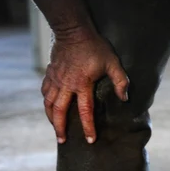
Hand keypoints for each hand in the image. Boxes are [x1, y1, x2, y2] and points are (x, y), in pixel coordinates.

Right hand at [41, 29, 128, 143]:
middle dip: (60, 128)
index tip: (90, 140)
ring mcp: (56, 79)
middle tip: (62, 141)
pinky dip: (46, 103)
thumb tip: (125, 99)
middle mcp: (66, 85)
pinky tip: (49, 109)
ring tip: (55, 129)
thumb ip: (121, 81)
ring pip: (49, 104)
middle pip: (59, 112)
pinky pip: (45, 92)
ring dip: (51, 119)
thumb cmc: (94, 46)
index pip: (85, 111)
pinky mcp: (50, 74)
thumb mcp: (112, 62)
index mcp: (82, 84)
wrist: (72, 30)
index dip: (88, 127)